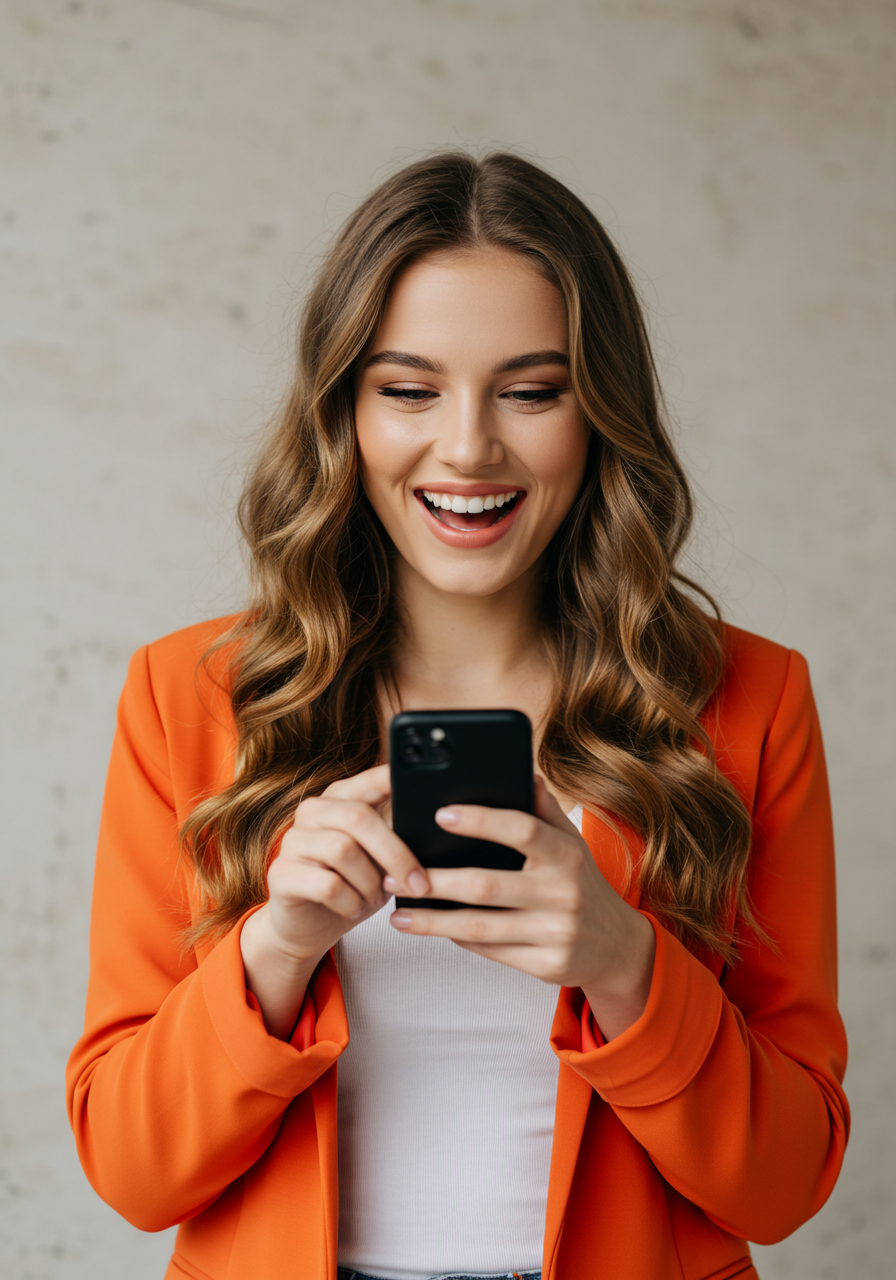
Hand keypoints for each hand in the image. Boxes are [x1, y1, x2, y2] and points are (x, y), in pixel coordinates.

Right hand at [254, 762, 430, 968]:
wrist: (307, 927)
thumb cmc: (351, 885)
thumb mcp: (380, 858)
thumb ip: (396, 832)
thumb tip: (431, 819)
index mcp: (340, 798)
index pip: (370, 780)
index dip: (393, 782)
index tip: (423, 789)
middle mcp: (313, 811)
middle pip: (358, 816)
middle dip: (395, 853)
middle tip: (419, 883)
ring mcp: (292, 841)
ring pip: (343, 850)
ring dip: (370, 882)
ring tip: (375, 897)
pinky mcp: (281, 874)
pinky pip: (327, 885)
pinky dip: (350, 901)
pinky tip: (353, 908)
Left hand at [384, 774, 655, 1039]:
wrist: (617, 946)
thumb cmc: (581, 882)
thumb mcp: (571, 842)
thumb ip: (543, 808)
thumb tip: (522, 770)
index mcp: (566, 854)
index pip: (521, 830)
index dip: (480, 821)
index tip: (440, 813)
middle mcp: (563, 893)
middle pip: (486, 886)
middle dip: (436, 881)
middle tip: (396, 876)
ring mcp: (555, 932)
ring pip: (479, 927)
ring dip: (433, 921)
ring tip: (399, 915)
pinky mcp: (546, 966)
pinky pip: (490, 951)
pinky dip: (457, 939)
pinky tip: (432, 929)